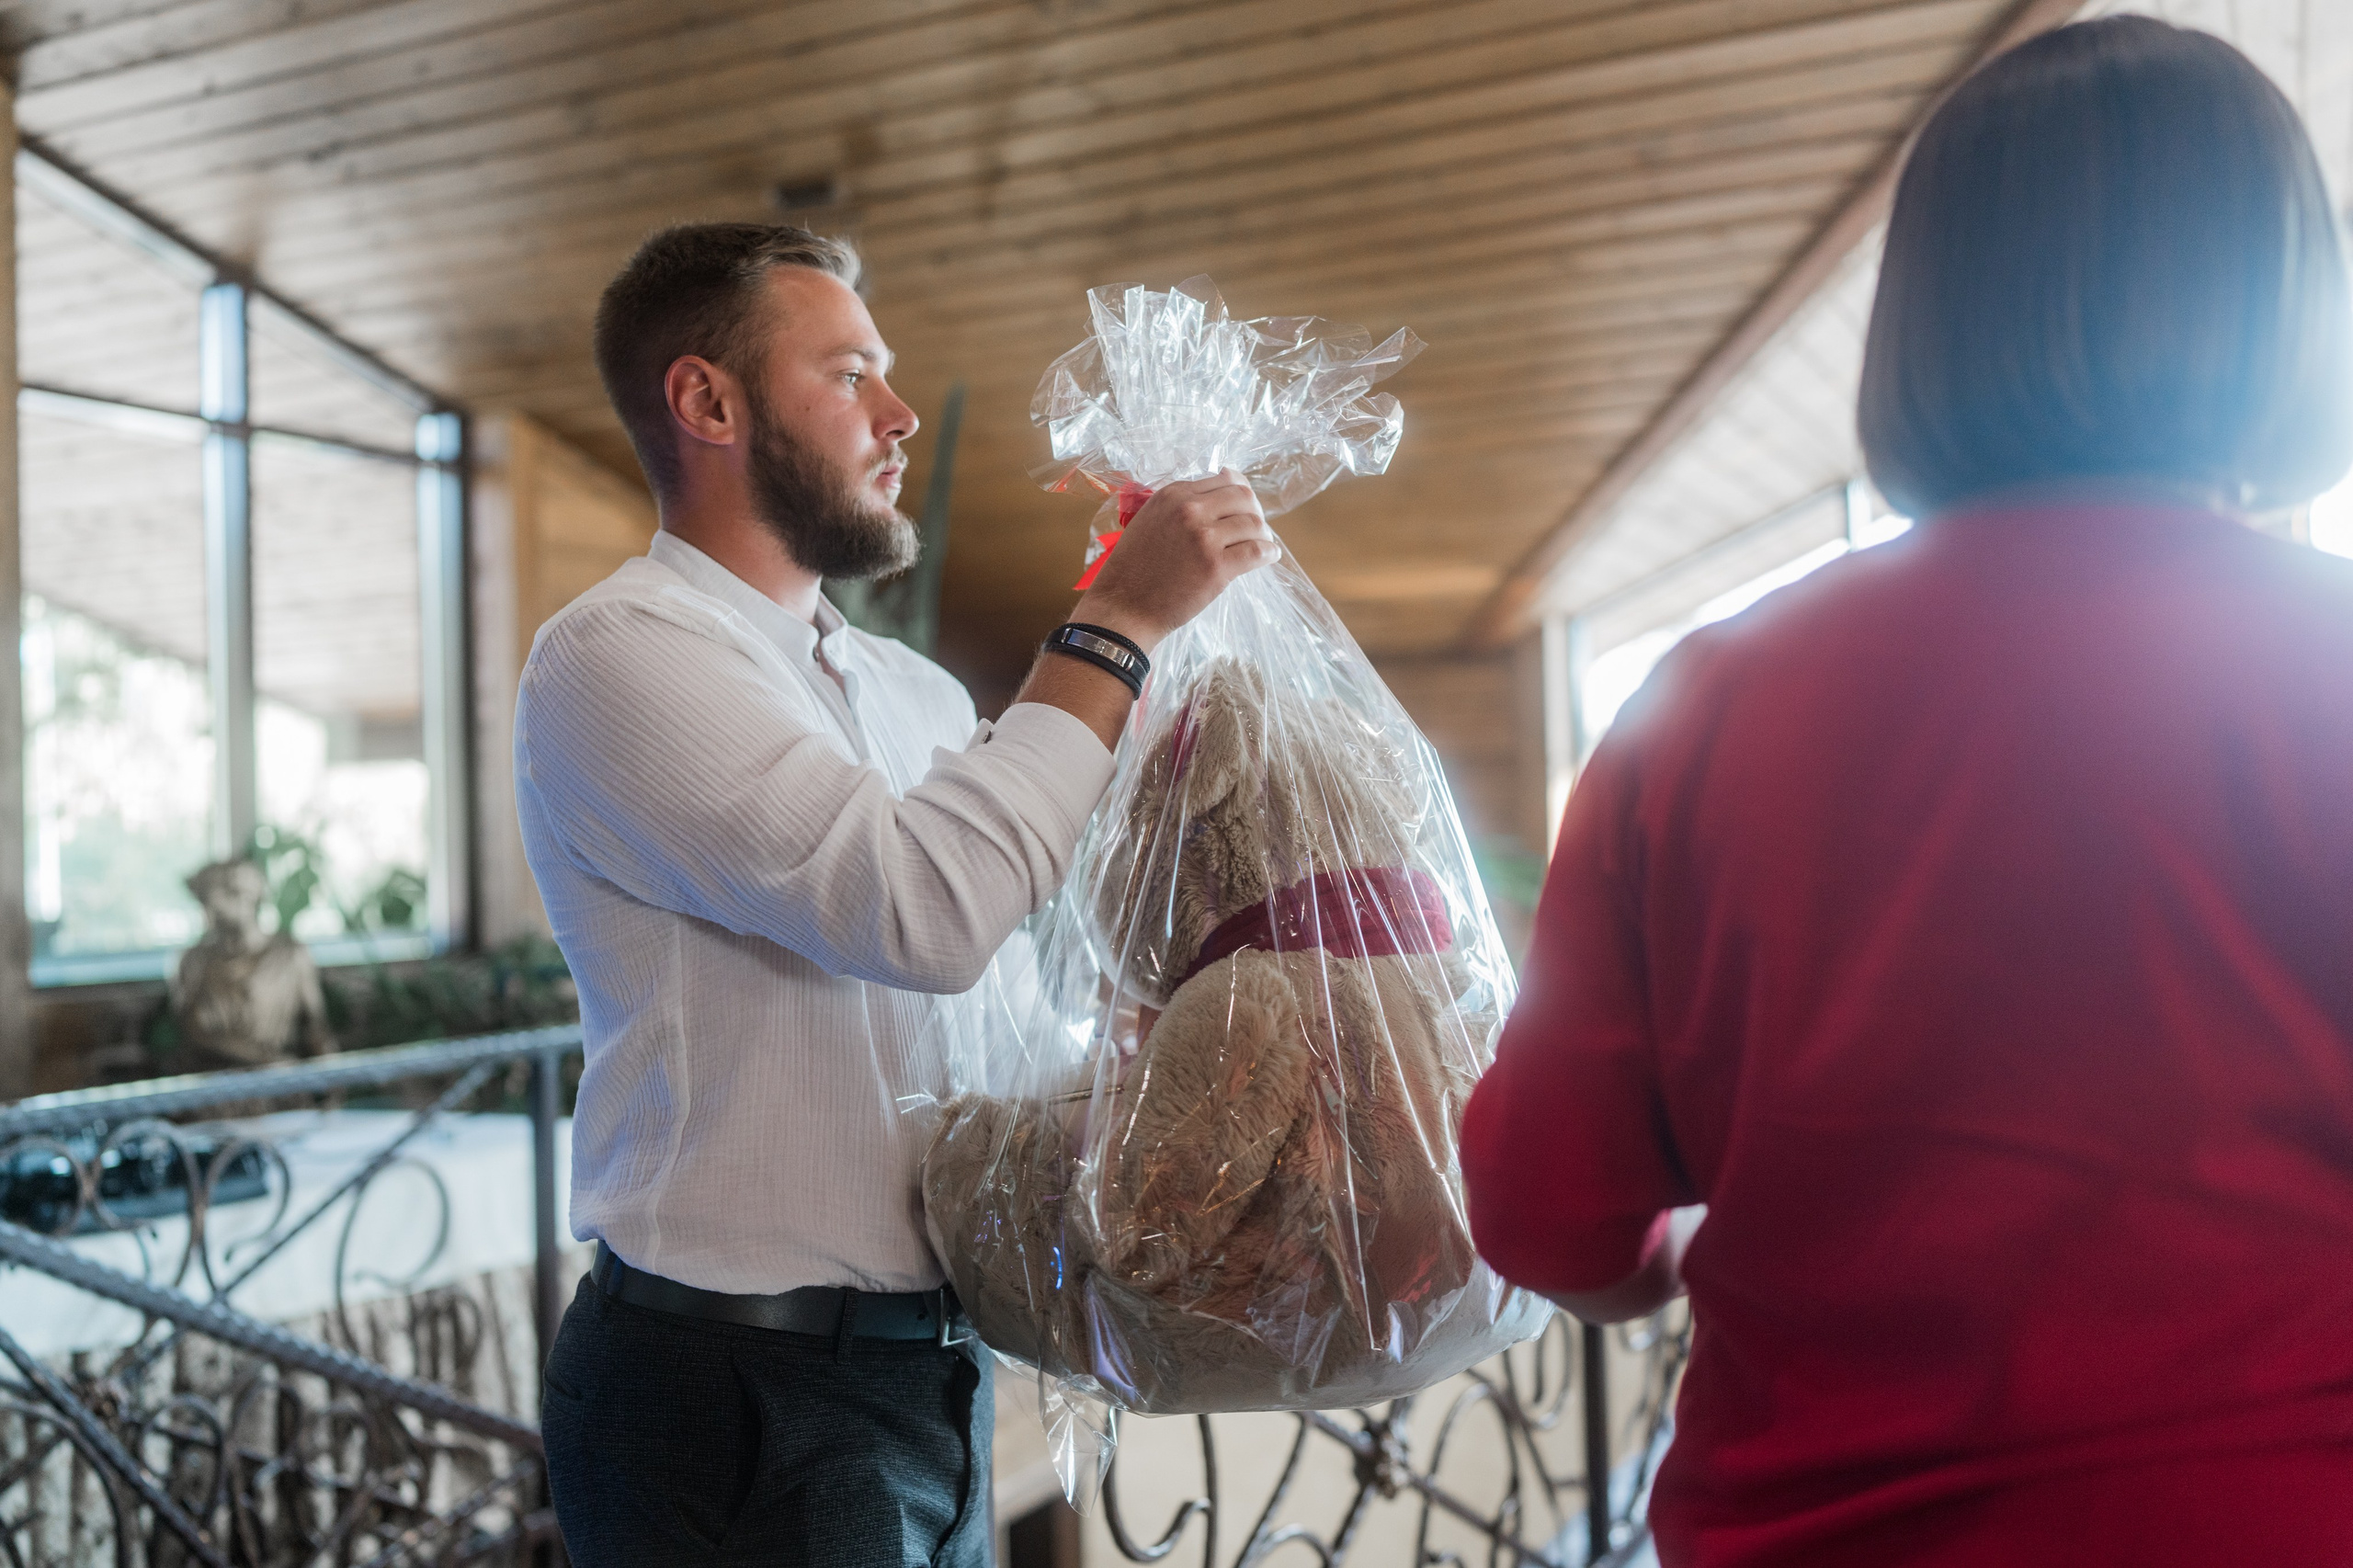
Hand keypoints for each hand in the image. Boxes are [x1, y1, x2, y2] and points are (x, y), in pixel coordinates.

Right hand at [1069, 469, 1278, 651]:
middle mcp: (1189, 509)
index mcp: (1172, 494)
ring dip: (1263, 535)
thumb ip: (1181, 505)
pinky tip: (1268, 558)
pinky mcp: (1216, 566)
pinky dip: (1268, 553)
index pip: (1223, 480)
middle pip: (1243, 498)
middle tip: (1255, 529)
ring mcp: (1204, 537)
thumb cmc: (1134, 568)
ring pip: (1254, 524)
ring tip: (1261, 545)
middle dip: (1255, 512)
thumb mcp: (1150, 520)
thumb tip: (1224, 484)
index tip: (1242, 510)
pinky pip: (1257, 551)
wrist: (1123, 607)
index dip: (1239, 494)